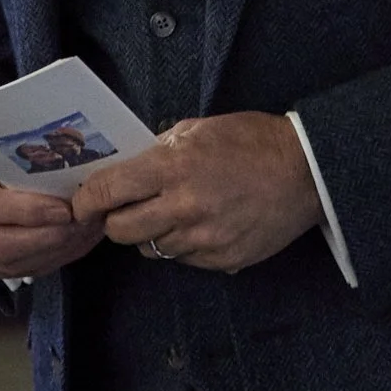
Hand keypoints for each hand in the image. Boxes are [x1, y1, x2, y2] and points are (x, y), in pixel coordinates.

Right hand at [0, 146, 104, 281]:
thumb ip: (13, 155)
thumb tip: (66, 158)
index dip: (25, 211)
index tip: (63, 208)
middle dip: (45, 237)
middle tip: (81, 224)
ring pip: (11, 264)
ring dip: (55, 250)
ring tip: (86, 232)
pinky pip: (21, 270)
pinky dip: (55, 257)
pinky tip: (78, 241)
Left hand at [71, 113, 321, 275]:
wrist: (307, 172)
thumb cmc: (253, 142)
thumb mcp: (200, 130)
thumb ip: (160, 149)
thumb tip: (128, 165)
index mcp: (173, 168)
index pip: (108, 191)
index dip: (86, 199)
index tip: (82, 203)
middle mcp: (184, 208)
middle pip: (121, 231)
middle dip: (115, 221)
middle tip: (125, 209)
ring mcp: (204, 239)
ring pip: (152, 249)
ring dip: (153, 234)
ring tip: (173, 213)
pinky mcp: (222, 260)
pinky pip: (185, 260)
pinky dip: (185, 246)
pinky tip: (202, 224)